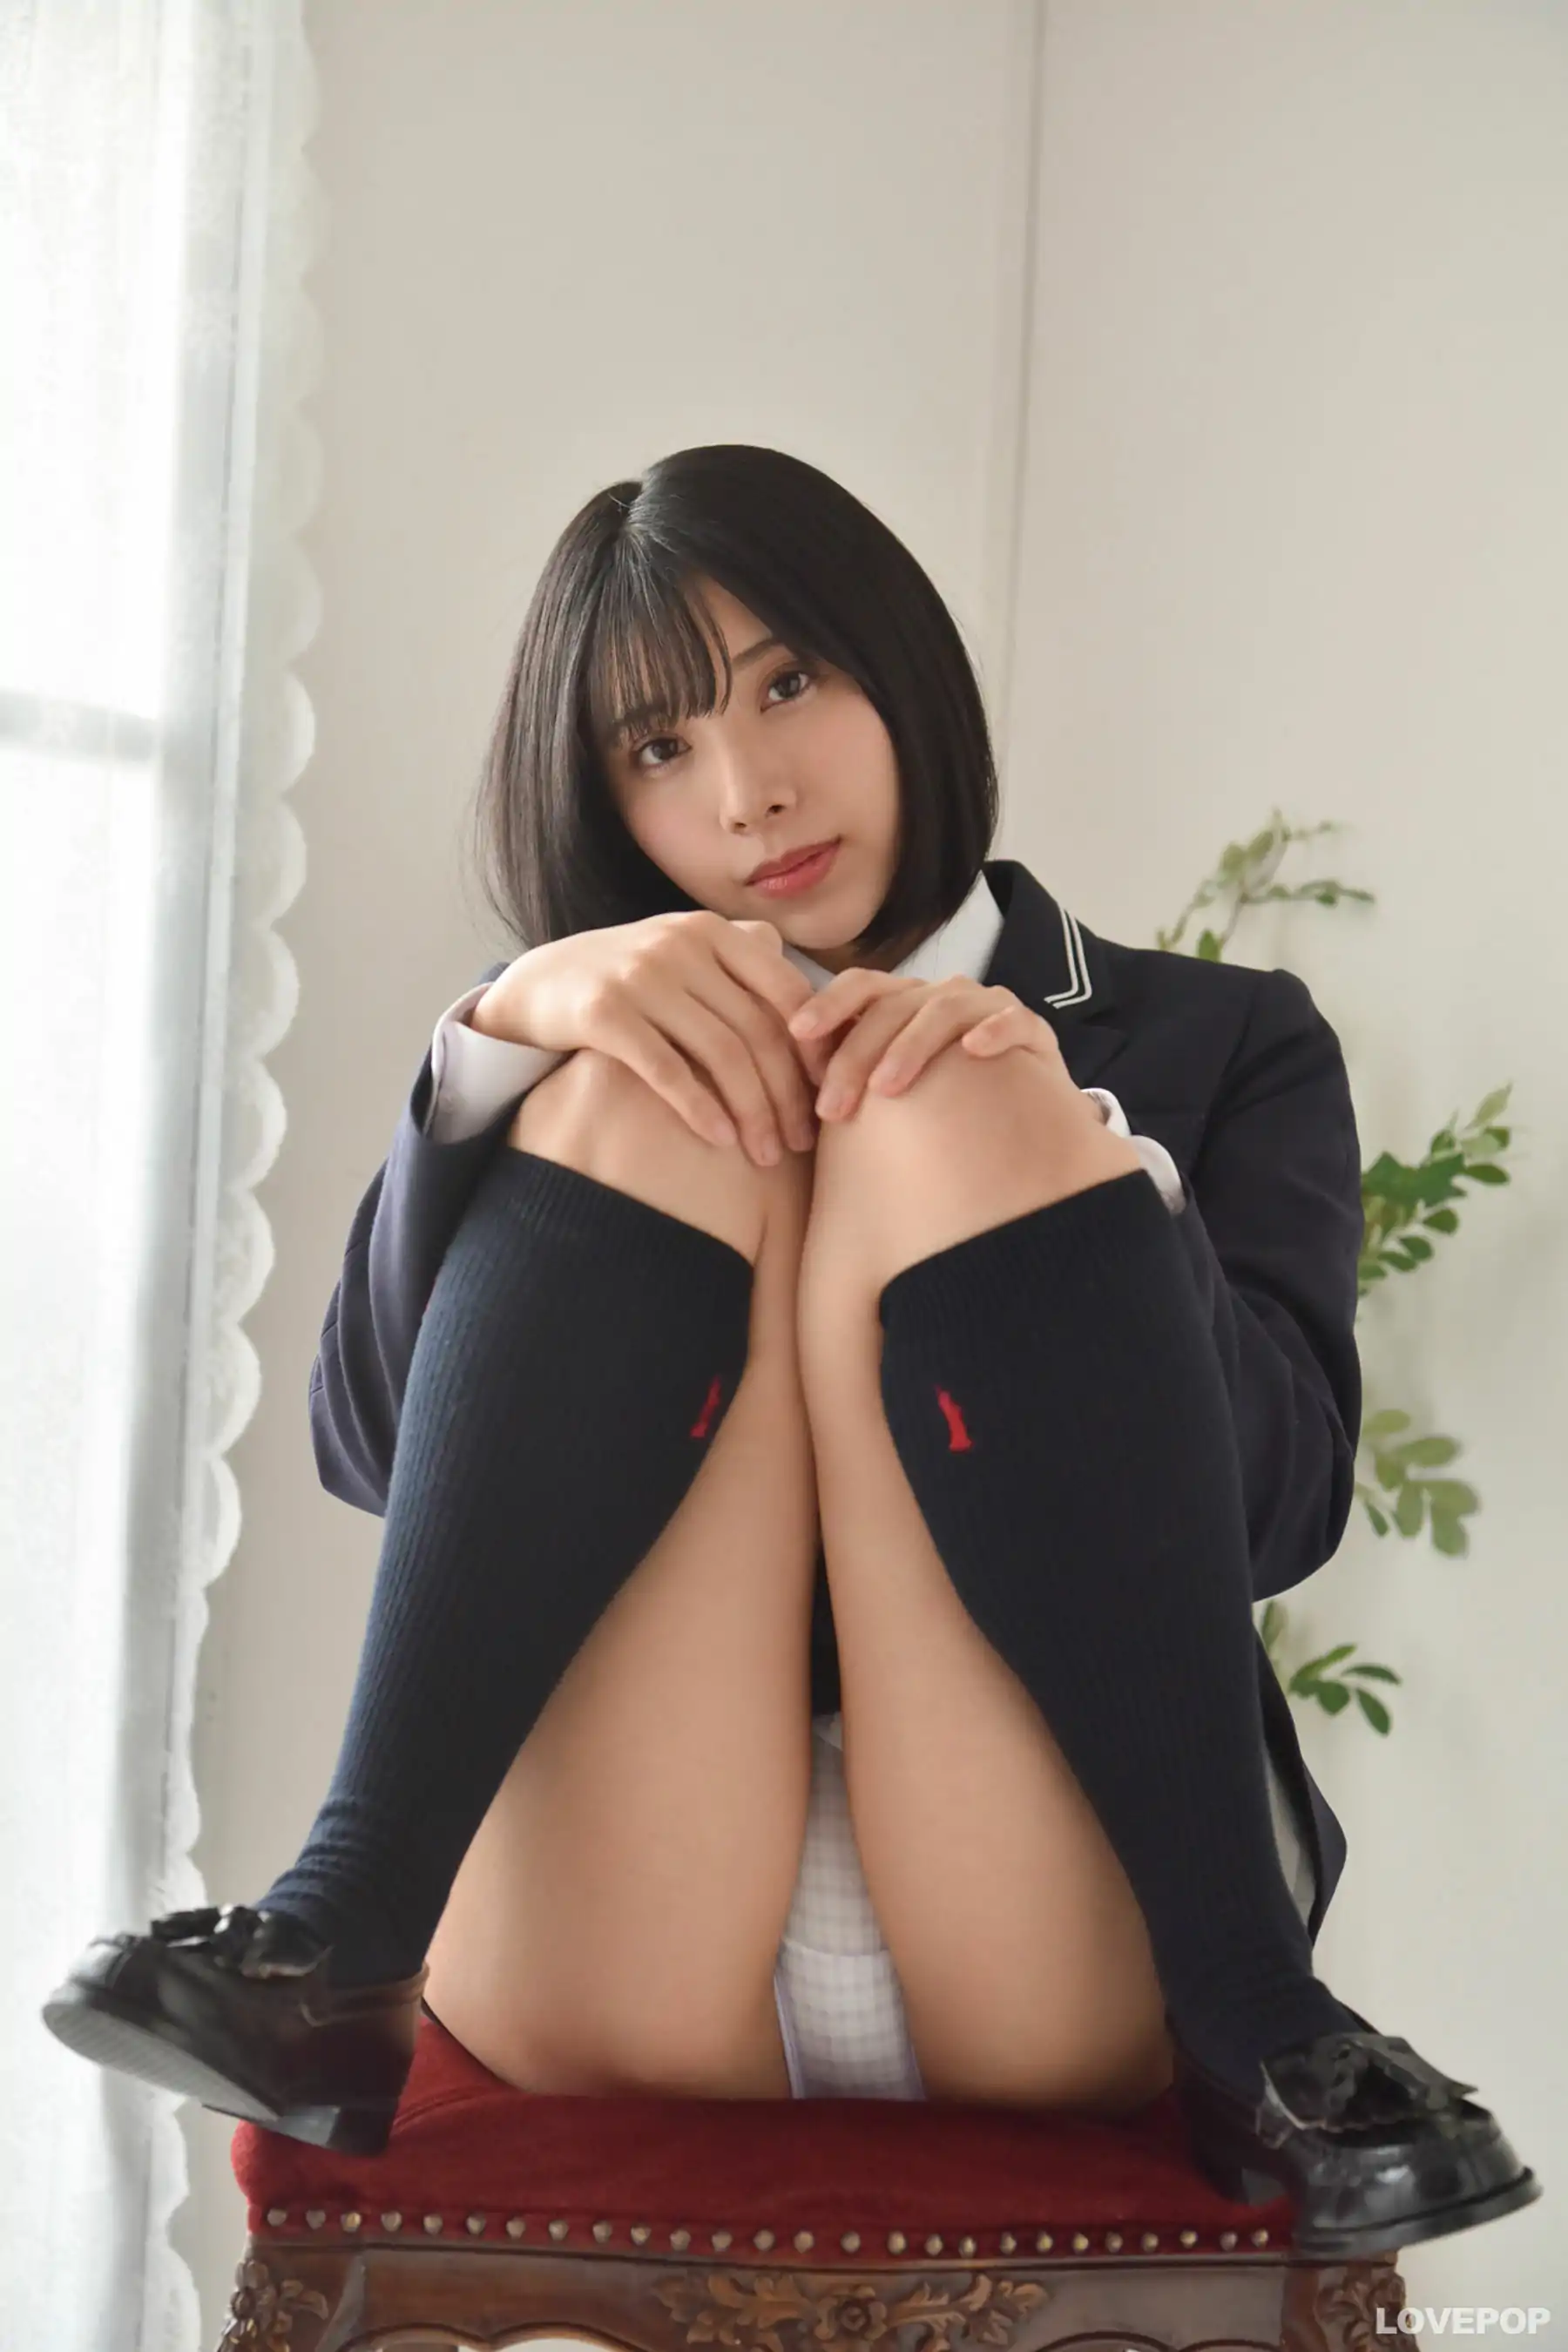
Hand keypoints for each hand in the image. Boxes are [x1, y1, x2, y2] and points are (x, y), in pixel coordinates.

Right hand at [471, 911, 830, 1166]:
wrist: (537, 985)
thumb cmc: (628, 982)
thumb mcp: (685, 956)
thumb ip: (743, 970)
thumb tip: (818, 1007)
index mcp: (712, 932)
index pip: (784, 992)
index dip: (814, 1048)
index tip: (828, 1094)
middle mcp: (681, 945)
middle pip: (756, 1030)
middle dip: (786, 1093)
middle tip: (802, 1141)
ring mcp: (640, 976)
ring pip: (720, 1054)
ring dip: (751, 1111)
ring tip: (766, 1155)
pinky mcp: (604, 1013)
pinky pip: (667, 1069)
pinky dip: (700, 1108)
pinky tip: (721, 1140)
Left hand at [787, 971, 1093, 1123]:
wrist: (1021, 1117)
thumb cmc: (939, 1101)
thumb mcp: (886, 1086)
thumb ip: (844, 1075)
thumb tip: (780, 1085)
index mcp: (904, 1001)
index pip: (860, 987)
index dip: (827, 1004)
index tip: (795, 1034)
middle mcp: (943, 994)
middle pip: (892, 1006)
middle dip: (855, 1054)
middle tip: (831, 1108)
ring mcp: (987, 1007)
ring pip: (943, 1010)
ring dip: (910, 1047)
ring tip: (885, 1088)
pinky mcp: (1031, 1029)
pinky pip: (1012, 1019)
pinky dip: (992, 1031)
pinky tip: (973, 1051)